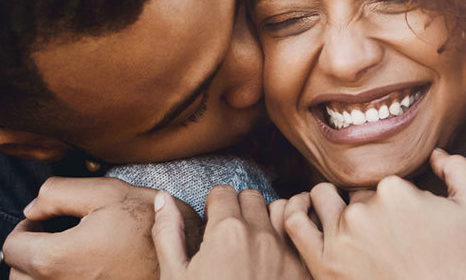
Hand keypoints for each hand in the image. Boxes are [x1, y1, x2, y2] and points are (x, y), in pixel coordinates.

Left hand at [3, 177, 200, 279]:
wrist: (188, 256)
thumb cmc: (151, 227)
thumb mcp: (108, 193)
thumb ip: (58, 193)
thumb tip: (32, 207)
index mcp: (57, 259)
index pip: (10, 248)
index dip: (22, 229)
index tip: (41, 221)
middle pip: (17, 275)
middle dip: (28, 253)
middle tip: (51, 236)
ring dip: (41, 272)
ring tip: (67, 254)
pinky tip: (82, 269)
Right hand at [151, 186, 309, 279]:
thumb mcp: (174, 276)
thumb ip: (168, 233)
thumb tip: (162, 198)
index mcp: (226, 233)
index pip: (222, 192)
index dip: (212, 207)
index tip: (210, 223)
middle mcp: (261, 236)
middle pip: (251, 198)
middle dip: (238, 209)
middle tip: (229, 234)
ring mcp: (287, 253)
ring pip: (281, 211)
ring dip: (267, 219)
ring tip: (254, 242)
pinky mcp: (303, 271)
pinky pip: (300, 238)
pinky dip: (289, 240)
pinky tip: (274, 258)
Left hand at [282, 149, 465, 279]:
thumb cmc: (459, 265)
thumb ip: (457, 169)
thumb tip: (436, 154)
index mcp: (396, 189)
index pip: (385, 183)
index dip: (396, 201)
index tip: (406, 224)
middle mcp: (364, 207)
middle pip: (356, 193)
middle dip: (368, 208)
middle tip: (385, 237)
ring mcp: (340, 235)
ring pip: (322, 199)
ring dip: (331, 205)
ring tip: (347, 225)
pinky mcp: (322, 263)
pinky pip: (294, 223)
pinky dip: (296, 211)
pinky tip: (307, 215)